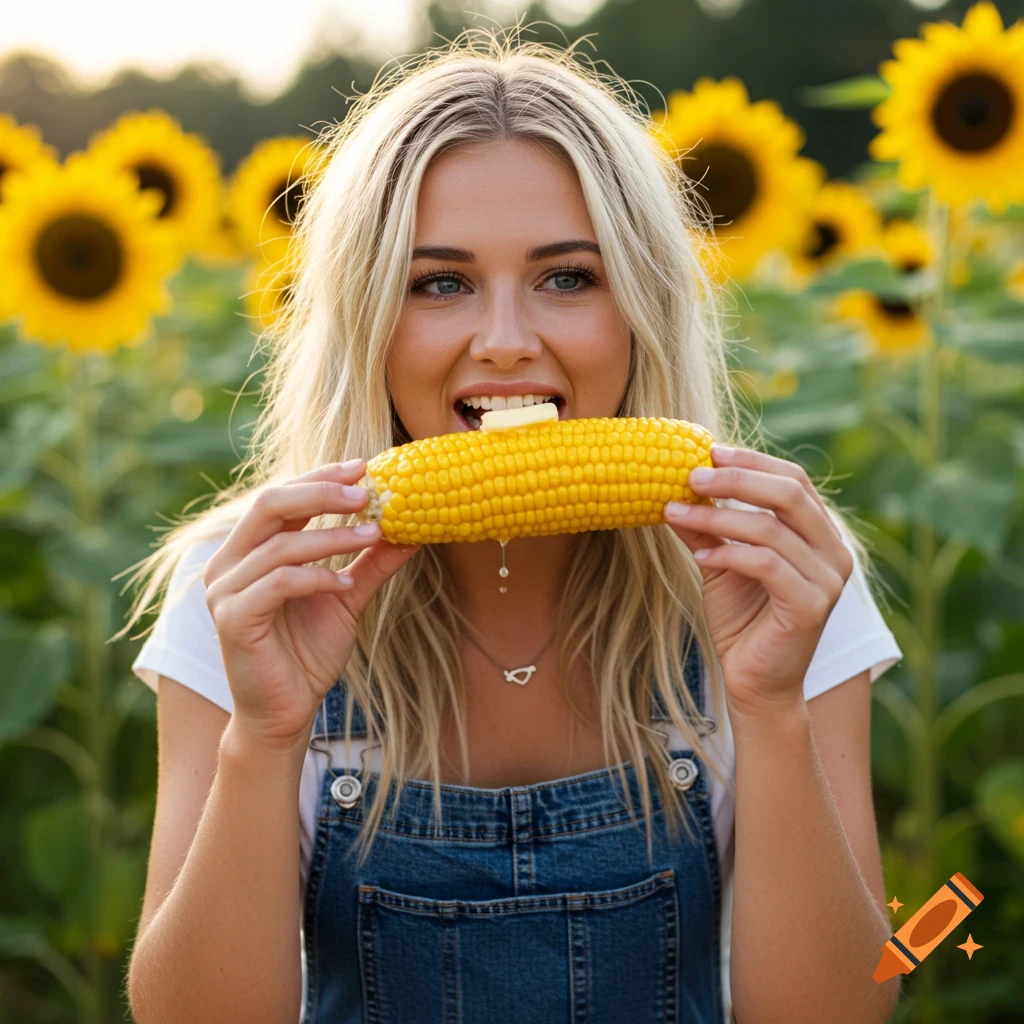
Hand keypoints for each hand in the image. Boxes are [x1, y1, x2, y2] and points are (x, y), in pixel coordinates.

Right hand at [203, 459, 419, 754]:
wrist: (285, 712)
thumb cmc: (307, 653)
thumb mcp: (347, 598)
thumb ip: (370, 562)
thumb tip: (411, 528)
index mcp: (250, 550)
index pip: (282, 495)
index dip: (321, 477)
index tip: (365, 467)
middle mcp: (229, 563)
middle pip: (270, 504)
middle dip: (321, 492)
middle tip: (367, 491)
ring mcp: (226, 591)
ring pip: (279, 544)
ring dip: (331, 537)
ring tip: (373, 535)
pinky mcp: (233, 619)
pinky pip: (278, 584)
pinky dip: (316, 578)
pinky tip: (344, 583)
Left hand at [663, 445, 854, 722]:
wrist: (755, 683)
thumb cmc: (741, 621)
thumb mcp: (720, 563)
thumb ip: (708, 527)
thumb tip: (675, 487)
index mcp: (819, 535)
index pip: (793, 480)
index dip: (752, 462)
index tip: (707, 452)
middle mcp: (833, 552)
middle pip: (789, 494)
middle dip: (736, 479)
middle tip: (691, 474)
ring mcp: (827, 579)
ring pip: (771, 527)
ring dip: (717, 515)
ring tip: (676, 511)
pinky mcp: (811, 606)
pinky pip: (766, 564)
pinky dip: (728, 554)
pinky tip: (699, 557)